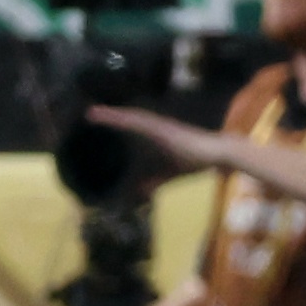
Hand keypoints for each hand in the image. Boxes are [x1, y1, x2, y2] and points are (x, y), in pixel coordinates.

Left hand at [85, 104, 218, 171]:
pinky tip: (116, 116)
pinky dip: (127, 120)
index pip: (129, 127)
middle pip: (127, 119)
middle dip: (108, 116)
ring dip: (113, 115)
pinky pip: (142, 123)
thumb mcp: (167, 175)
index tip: (95, 120)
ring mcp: (159, 126)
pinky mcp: (165, 129)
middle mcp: (154, 127)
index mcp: (154, 135)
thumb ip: (154, 182)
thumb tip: (141, 193)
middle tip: (88, 113)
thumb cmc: (195, 160)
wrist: (218, 153)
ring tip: (93, 112)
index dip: (113, 123)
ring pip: (131, 118)